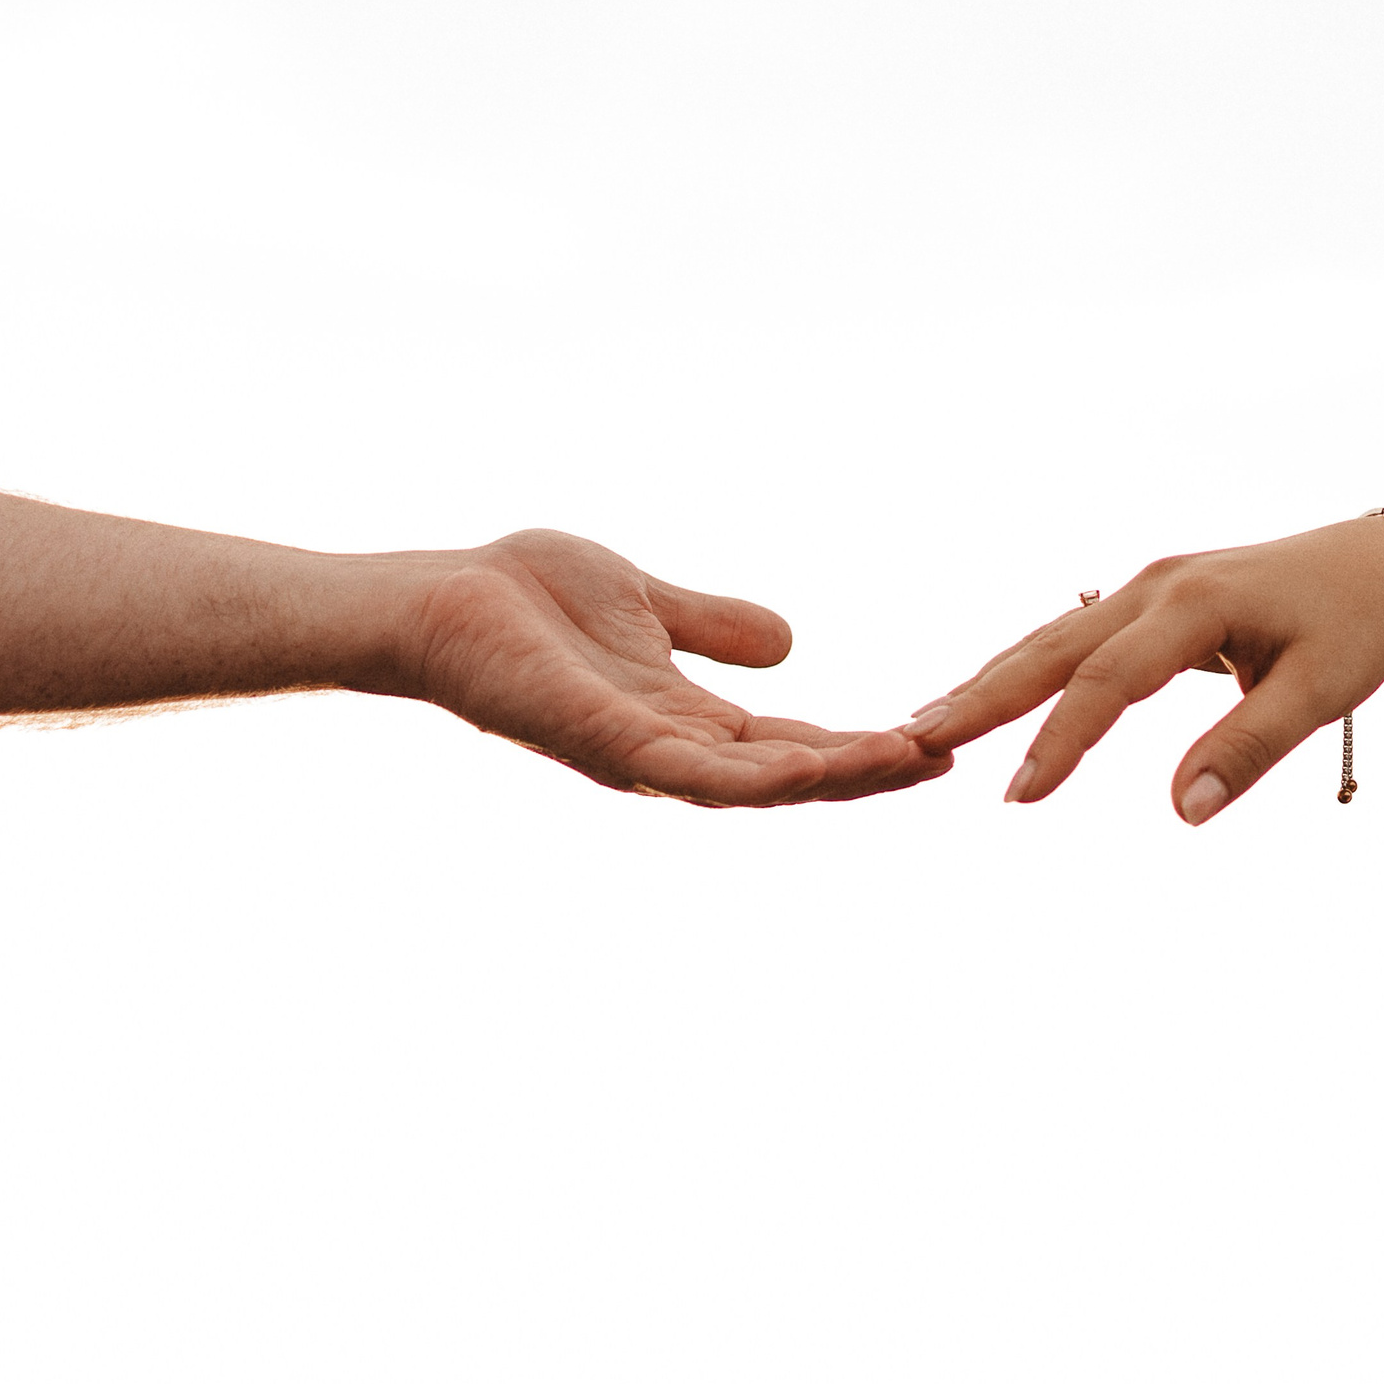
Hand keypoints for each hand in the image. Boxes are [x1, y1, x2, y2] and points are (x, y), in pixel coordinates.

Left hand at [400, 530, 948, 805]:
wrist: (433, 599)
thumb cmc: (520, 600)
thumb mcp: (648, 603)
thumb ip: (713, 626)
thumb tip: (789, 646)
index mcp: (685, 720)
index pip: (791, 743)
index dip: (861, 748)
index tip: (935, 742)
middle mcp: (670, 751)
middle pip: (789, 776)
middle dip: (869, 773)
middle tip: (950, 759)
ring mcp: (638, 754)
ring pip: (755, 784)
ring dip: (833, 778)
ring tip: (907, 761)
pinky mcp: (604, 742)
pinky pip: (693, 771)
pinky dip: (756, 775)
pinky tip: (812, 763)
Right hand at [901, 517, 1383, 823]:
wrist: (1383, 566)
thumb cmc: (1356, 628)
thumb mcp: (1321, 691)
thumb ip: (1249, 750)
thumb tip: (1183, 815)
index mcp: (1196, 604)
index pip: (1110, 679)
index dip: (1063, 739)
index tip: (1020, 796)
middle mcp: (1156, 585)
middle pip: (1052, 645)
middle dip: (985, 696)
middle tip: (918, 741)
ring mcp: (1145, 585)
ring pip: (1050, 636)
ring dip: (990, 680)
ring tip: (926, 724)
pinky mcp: (1146, 597)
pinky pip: (1069, 635)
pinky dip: (1023, 666)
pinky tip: (984, 696)